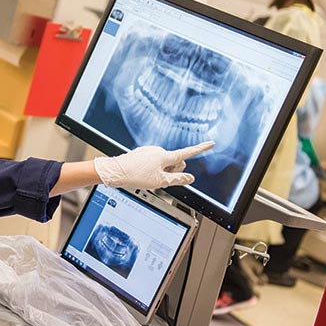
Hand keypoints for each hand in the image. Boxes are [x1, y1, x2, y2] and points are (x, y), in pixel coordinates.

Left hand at [93, 142, 214, 189]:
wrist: (114, 171)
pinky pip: (154, 162)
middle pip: (175, 162)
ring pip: (164, 163)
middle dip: (172, 170)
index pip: (187, 153)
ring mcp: (150, 151)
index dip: (200, 149)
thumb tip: (190, 178)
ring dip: (161, 171)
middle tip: (159, 178)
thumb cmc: (136, 176)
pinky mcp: (142, 153)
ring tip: (147, 177)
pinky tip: (142, 174)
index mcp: (165, 156)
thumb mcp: (160, 182)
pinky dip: (152, 169)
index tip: (211, 143)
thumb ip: (177, 179)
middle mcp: (158, 151)